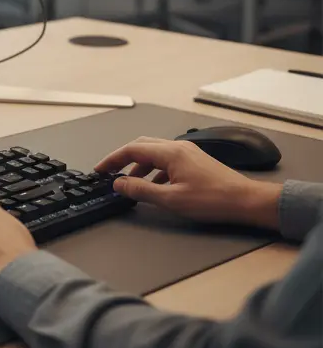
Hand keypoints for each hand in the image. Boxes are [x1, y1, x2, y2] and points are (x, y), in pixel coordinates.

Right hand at [95, 137, 281, 229]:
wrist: (247, 201)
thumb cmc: (213, 200)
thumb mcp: (172, 199)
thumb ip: (142, 190)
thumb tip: (120, 184)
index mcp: (170, 152)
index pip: (132, 149)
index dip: (113, 159)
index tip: (101, 169)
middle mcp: (178, 147)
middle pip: (142, 146)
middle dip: (124, 158)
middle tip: (111, 171)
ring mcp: (188, 153)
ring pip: (155, 153)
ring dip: (140, 165)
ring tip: (132, 183)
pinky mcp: (195, 161)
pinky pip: (167, 160)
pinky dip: (155, 170)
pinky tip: (156, 186)